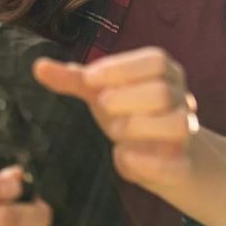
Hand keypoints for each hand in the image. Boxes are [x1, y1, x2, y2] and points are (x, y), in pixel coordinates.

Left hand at [33, 48, 198, 194]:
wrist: (165, 156)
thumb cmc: (133, 115)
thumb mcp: (104, 94)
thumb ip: (76, 80)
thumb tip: (38, 66)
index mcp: (166, 74)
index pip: (155, 60)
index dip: (121, 68)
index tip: (90, 80)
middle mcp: (183, 99)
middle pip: (162, 92)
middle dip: (126, 100)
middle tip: (102, 108)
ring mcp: (186, 132)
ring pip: (176, 124)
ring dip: (138, 128)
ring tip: (115, 134)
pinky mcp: (183, 165)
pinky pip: (173, 164)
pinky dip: (145, 162)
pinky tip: (122, 158)